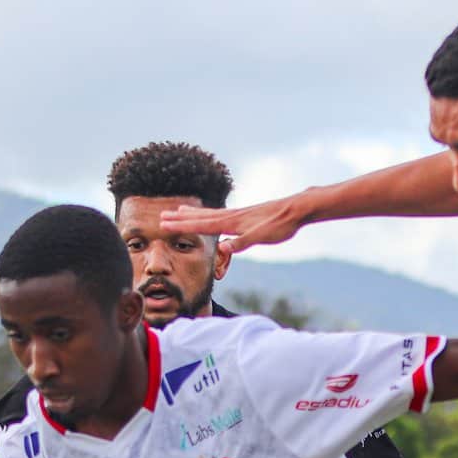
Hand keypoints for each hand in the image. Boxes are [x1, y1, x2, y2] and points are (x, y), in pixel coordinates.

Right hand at [161, 196, 307, 254]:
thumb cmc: (280, 225)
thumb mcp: (262, 237)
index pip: (202, 225)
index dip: (183, 225)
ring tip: (177, 209)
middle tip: (162, 216)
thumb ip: (242, 243)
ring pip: (209, 214)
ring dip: (192, 213)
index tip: (165, 224)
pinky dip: (209, 213)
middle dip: (181, 218)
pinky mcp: (245, 215)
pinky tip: (210, 214)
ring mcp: (238, 214)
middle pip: (201, 217)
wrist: (296, 209)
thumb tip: (224, 248)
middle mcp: (232, 216)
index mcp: (233, 223)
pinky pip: (220, 214)